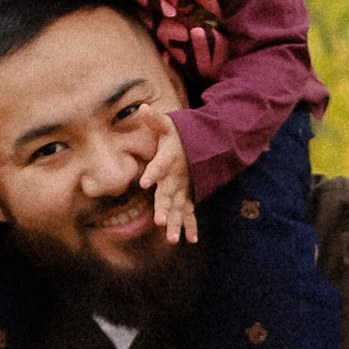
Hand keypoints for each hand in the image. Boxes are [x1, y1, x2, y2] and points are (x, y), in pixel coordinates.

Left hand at [137, 114, 198, 245]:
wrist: (207, 144)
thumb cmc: (180, 135)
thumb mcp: (169, 125)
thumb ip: (155, 120)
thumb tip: (142, 108)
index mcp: (169, 159)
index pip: (159, 166)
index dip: (152, 173)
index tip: (143, 183)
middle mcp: (177, 177)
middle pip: (169, 194)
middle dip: (165, 208)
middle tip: (160, 222)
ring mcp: (184, 188)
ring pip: (179, 208)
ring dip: (177, 223)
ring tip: (172, 239)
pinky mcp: (189, 196)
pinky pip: (190, 212)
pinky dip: (191, 226)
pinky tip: (190, 240)